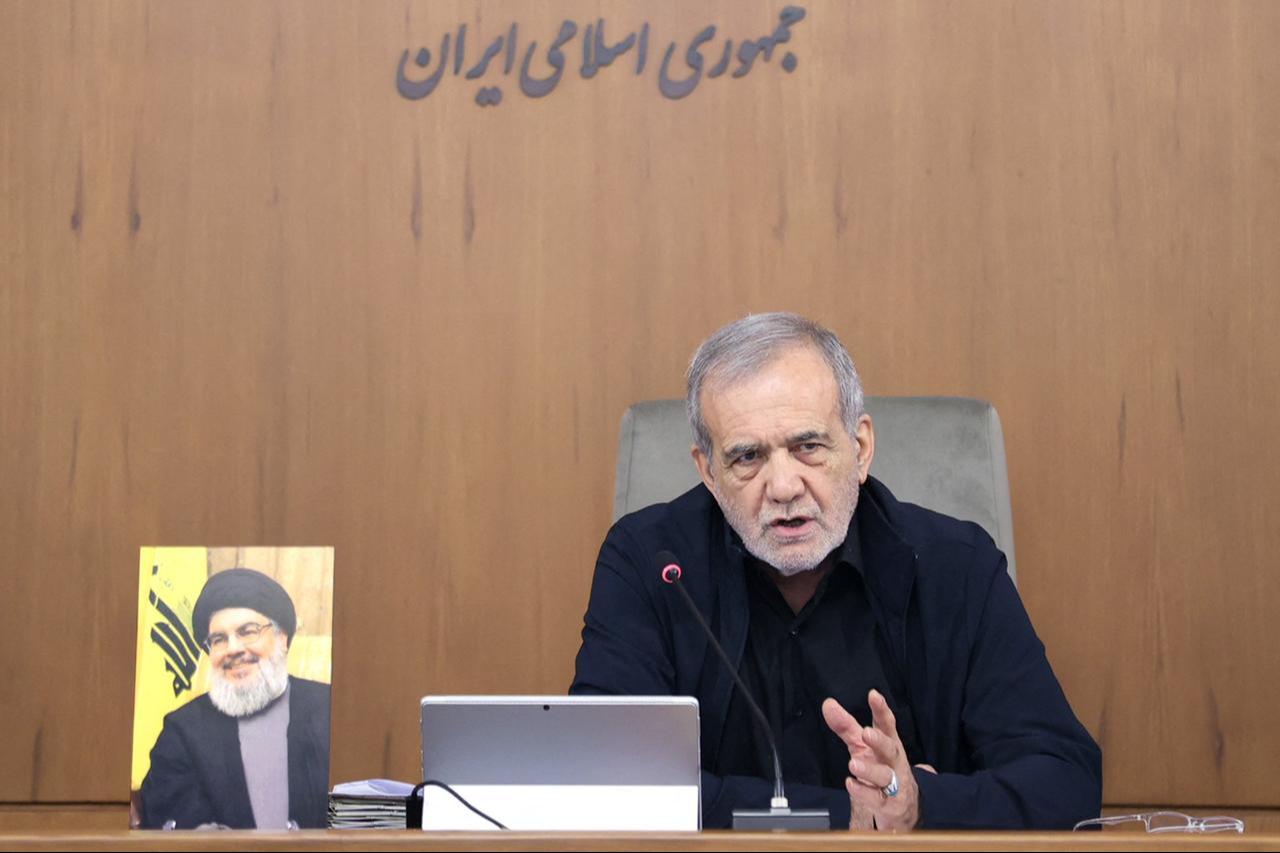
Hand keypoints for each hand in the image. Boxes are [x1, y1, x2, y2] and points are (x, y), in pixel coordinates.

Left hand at [822, 690, 924, 831]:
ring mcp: (894, 784)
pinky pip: (877, 799)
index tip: (873, 695)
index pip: (887, 725)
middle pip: (890, 749)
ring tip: (854, 765)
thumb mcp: (863, 745)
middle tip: (867, 733)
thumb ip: (846, 726)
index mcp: (889, 743)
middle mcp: (893, 762)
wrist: (902, 805)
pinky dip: (865, 793)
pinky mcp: (889, 805)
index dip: (881, 710)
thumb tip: (828, 704)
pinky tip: (852, 784)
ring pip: (885, 776)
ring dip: (870, 770)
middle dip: (880, 741)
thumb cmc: (881, 766)